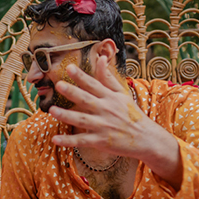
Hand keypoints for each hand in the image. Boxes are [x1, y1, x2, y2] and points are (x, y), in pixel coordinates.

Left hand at [49, 56, 182, 187]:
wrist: (146, 138)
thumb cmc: (132, 114)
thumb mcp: (122, 94)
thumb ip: (108, 77)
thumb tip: (101, 58)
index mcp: (110, 97)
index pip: (94, 84)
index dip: (81, 76)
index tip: (69, 68)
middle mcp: (106, 110)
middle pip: (86, 100)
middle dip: (72, 92)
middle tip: (58, 85)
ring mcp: (103, 126)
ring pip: (82, 120)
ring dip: (66, 116)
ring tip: (51, 111)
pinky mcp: (101, 141)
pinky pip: (82, 140)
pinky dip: (69, 141)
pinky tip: (56, 139)